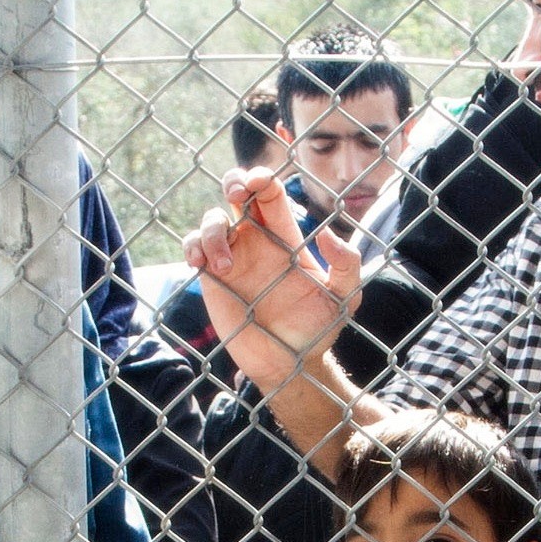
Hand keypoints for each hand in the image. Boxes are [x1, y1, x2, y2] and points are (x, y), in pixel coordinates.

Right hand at [182, 168, 359, 372]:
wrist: (290, 363)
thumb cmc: (319, 328)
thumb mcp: (344, 297)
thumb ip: (347, 265)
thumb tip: (328, 234)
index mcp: (285, 236)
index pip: (271, 194)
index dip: (263, 178)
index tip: (260, 181)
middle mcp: (257, 240)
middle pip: (237, 192)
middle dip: (234, 181)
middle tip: (238, 192)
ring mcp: (232, 257)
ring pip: (212, 220)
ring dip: (213, 231)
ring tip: (226, 265)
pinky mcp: (212, 277)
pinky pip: (194, 248)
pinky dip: (193, 247)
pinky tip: (200, 263)